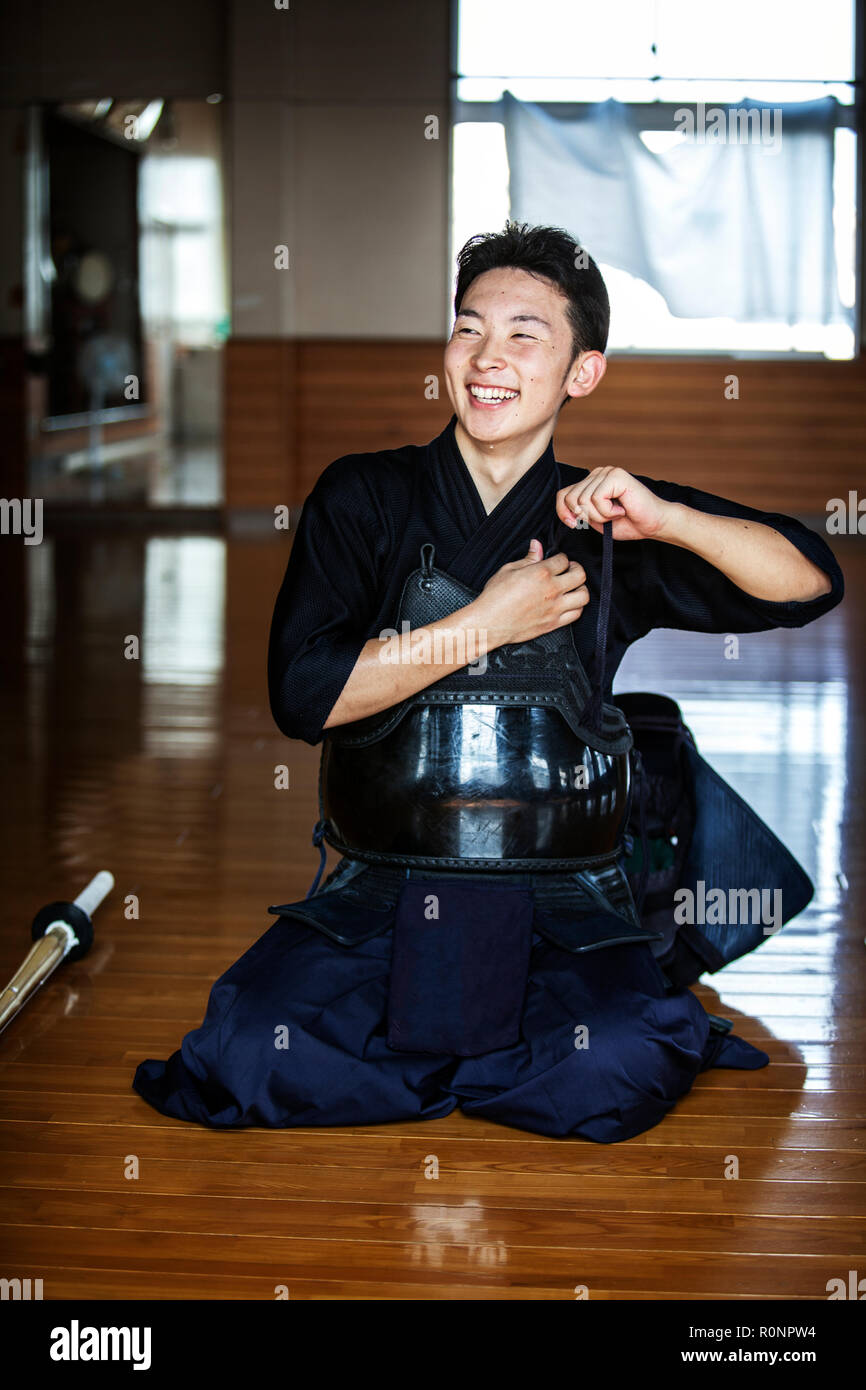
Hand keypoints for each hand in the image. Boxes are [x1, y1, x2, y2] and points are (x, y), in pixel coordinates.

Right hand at [472, 539, 588, 646]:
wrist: (489, 623)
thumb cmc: (495, 597)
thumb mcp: (508, 570)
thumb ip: (528, 559)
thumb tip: (537, 546)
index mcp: (541, 573)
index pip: (563, 560)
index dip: (561, 558)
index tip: (558, 561)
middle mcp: (552, 590)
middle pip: (580, 575)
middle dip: (576, 569)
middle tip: (570, 569)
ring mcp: (555, 608)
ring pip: (583, 596)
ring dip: (580, 588)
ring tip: (572, 587)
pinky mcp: (553, 623)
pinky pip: (576, 614)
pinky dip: (577, 607)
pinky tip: (569, 603)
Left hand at [556, 466, 671, 540]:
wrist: (654, 524)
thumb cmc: (629, 523)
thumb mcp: (596, 521)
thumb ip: (580, 513)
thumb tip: (567, 513)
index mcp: (591, 482)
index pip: (563, 495)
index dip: (563, 512)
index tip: (574, 524)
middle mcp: (598, 473)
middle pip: (571, 498)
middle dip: (586, 517)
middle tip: (607, 519)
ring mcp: (607, 472)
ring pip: (584, 500)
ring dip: (600, 516)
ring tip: (617, 514)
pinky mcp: (616, 475)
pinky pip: (597, 498)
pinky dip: (608, 511)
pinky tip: (622, 509)